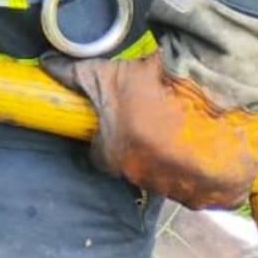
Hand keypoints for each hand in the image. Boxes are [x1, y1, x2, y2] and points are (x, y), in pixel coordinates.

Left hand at [42, 52, 257, 209]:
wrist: (211, 90)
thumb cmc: (151, 83)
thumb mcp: (104, 75)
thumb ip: (72, 75)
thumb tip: (46, 64)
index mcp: (113, 155)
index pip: (100, 157)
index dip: (106, 140)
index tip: (119, 126)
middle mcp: (142, 177)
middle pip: (134, 168)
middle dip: (140, 150)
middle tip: (154, 126)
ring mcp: (178, 188)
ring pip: (168, 180)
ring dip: (171, 164)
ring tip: (182, 137)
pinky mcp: (210, 194)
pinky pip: (200, 190)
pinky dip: (201, 176)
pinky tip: (203, 152)